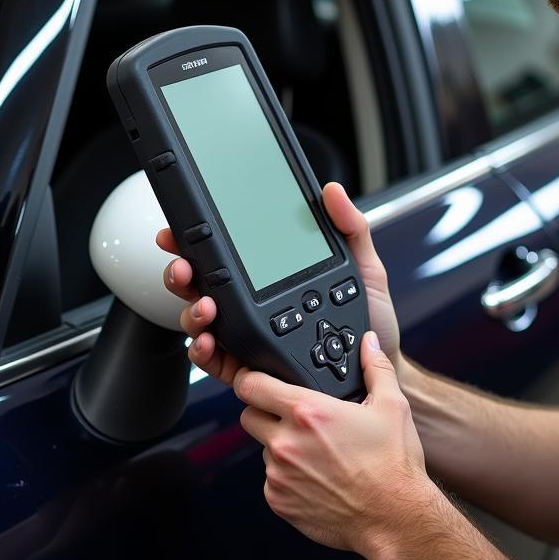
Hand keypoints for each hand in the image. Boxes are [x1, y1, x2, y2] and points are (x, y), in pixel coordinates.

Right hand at [157, 181, 402, 384]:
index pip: (227, 255)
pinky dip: (205, 351)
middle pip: (203, 286)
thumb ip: (349, 227)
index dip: (197, 241)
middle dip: (183, 275)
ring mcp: (251, 338)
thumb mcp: (364, 268)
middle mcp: (255, 305)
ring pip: (203, 322)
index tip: (181, 231)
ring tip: (206, 307)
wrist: (378, 368)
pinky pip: (217, 361)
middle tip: (185, 268)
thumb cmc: (371, 321)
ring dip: (193, 312)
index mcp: (273, 277)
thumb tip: (332, 190)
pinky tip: (210, 343)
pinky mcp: (254, 368)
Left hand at [234, 330, 431, 554]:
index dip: (250, 378)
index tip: (256, 378)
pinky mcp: (279, 502)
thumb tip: (369, 342)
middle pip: (248, 415)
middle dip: (264, 411)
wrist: (394, 518)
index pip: (252, 385)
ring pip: (263, 449)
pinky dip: (287, 476)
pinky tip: (316, 476)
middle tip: (292, 416)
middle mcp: (287, 442)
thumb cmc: (393, 465)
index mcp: (308, 412)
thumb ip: (376, 367)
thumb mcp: (392, 406)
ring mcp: (279, 475)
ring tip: (316, 451)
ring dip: (280, 445)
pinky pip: (271, 480)